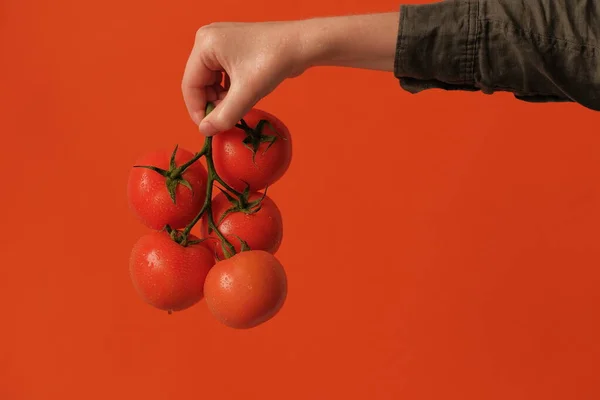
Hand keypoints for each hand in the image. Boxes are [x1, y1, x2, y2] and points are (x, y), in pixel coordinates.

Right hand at [181, 21, 308, 135]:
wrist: (301, 44)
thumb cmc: (273, 62)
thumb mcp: (246, 93)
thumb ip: (224, 115)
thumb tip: (205, 131)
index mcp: (204, 45)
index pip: (190, 85)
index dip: (197, 111)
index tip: (210, 130)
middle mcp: (207, 40)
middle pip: (199, 82)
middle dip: (211, 104)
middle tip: (226, 119)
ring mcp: (221, 42)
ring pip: (211, 80)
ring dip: (221, 98)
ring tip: (237, 108)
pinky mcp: (233, 47)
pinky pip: (222, 74)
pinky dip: (229, 89)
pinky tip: (241, 98)